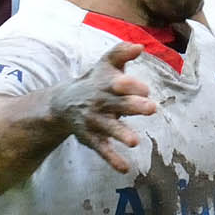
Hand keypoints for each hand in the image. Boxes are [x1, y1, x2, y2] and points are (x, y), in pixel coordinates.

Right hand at [47, 41, 157, 172]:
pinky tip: (125, 168)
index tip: (145, 88)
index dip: (130, 85)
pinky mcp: (92, 138)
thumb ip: (121, 53)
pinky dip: (112, 159)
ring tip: (134, 142)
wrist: (63, 103)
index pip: (119, 83)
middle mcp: (100, 102)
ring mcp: (95, 121)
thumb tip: (140, 45)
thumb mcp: (106, 65)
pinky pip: (102, 150)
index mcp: (106, 84)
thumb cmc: (95, 81)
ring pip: (109, 128)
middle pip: (117, 104)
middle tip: (151, 108)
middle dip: (133, 106)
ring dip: (121, 134)